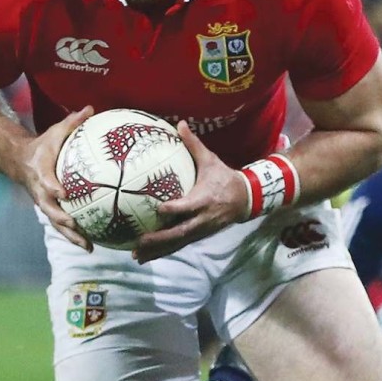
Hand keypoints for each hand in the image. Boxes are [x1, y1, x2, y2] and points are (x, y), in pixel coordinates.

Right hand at [20, 105, 95, 250]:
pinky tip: (92, 245)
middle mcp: (41, 192)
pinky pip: (62, 226)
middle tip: (75, 227)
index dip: (53, 188)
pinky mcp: (50, 211)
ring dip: (71, 237)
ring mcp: (44, 204)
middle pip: (50, 210)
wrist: (20, 162)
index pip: (46, 182)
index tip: (64, 193)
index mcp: (41, 173)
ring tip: (89, 248)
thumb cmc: (43, 145)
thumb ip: (72, 122)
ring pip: (56, 224)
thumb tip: (91, 108)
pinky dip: (75, 236)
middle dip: (62, 220)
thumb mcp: (55, 132)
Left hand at [132, 122, 249, 263]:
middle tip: (139, 241)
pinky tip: (145, 257)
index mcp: (204, 199)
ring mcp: (200, 230)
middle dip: (159, 239)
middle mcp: (202, 219)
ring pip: (177, 243)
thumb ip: (193, 145)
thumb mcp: (211, 160)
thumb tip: (180, 123)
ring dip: (157, 251)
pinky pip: (178, 246)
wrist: (245, 199)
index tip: (159, 208)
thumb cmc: (224, 177)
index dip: (175, 209)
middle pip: (179, 232)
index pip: (189, 206)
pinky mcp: (198, 236)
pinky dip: (162, 252)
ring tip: (136, 256)